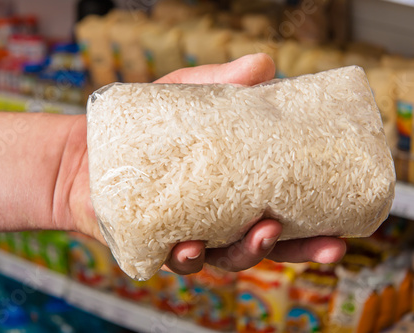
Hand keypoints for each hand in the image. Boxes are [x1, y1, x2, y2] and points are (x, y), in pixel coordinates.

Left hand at [155, 54, 346, 273]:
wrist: (90, 152)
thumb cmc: (146, 130)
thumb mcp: (185, 97)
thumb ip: (221, 83)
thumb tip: (264, 65)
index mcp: (234, 195)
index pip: (281, 219)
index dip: (312, 234)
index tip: (340, 235)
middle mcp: (216, 222)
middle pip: (263, 247)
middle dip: (294, 251)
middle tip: (323, 245)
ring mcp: (187, 236)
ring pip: (224, 259)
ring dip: (245, 252)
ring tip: (258, 233)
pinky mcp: (153, 244)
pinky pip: (173, 260)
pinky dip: (184, 256)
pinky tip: (189, 245)